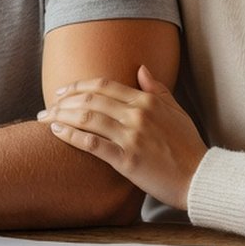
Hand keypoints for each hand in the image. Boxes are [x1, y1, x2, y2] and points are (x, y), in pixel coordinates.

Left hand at [37, 66, 205, 209]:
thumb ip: (156, 89)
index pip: (104, 86)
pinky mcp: (126, 160)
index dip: (79, 86)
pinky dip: (71, 135)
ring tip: (46, 118)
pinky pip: (92, 144)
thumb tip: (141, 68)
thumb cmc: (188, 145)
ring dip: (62, 115)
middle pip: (91, 99)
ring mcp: (131, 137)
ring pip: (87, 118)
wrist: (199, 177)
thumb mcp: (176, 110)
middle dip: (64, 100)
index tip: (63, 91)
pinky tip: (57, 132)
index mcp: (147, 101)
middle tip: (48, 105)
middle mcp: (137, 115)